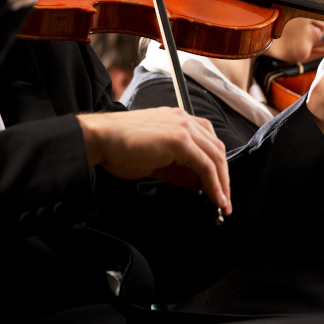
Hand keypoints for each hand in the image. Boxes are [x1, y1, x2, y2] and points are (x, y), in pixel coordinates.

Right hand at [79, 107, 230, 215]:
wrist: (100, 139)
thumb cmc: (120, 148)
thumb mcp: (156, 162)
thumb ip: (180, 171)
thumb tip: (198, 185)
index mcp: (179, 120)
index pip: (209, 143)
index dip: (217, 167)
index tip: (219, 188)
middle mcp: (184, 119)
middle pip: (217, 149)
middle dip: (223, 177)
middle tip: (224, 201)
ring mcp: (183, 127)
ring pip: (215, 157)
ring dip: (222, 183)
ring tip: (221, 204)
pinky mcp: (179, 139)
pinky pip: (205, 164)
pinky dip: (214, 183)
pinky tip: (214, 198)